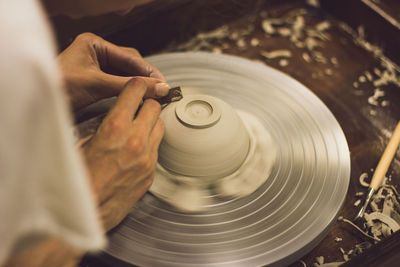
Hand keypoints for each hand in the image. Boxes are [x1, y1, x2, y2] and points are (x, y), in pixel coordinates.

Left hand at [57, 32, 168, 110]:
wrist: (38, 104)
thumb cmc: (58, 88)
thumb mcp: (97, 85)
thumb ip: (129, 86)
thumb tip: (158, 88)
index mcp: (94, 44)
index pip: (129, 57)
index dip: (148, 72)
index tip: (163, 84)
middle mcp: (96, 52)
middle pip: (129, 64)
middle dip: (144, 78)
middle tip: (160, 91)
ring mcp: (95, 66)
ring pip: (125, 75)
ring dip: (138, 85)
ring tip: (153, 95)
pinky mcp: (94, 80)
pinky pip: (117, 83)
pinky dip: (128, 91)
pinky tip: (137, 98)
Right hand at [81, 77, 163, 230]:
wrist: (86, 213)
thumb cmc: (77, 181)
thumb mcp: (81, 145)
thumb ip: (101, 128)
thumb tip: (111, 119)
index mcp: (114, 129)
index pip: (135, 93)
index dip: (136, 86)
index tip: (136, 86)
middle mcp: (135, 141)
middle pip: (154, 108)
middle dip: (146, 104)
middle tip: (138, 107)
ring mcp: (147, 159)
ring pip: (160, 127)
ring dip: (151, 124)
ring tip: (138, 128)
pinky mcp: (151, 174)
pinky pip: (156, 149)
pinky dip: (149, 144)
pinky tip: (135, 151)